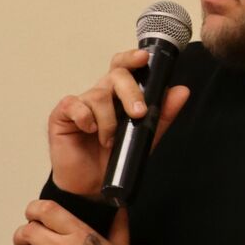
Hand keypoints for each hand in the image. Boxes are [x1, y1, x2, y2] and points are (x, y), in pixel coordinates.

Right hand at [47, 48, 190, 196]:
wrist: (94, 186)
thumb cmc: (115, 157)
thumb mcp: (146, 136)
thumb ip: (162, 113)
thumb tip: (182, 91)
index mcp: (118, 95)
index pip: (124, 67)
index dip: (132, 58)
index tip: (144, 58)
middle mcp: (100, 94)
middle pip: (116, 75)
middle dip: (131, 93)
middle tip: (137, 114)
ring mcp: (80, 103)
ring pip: (98, 95)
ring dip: (109, 120)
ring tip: (109, 141)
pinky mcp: (63, 114)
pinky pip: (75, 105)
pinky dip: (85, 117)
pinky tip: (89, 130)